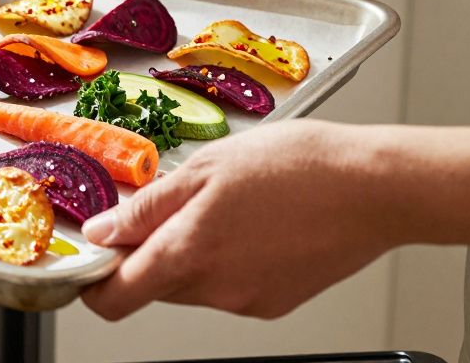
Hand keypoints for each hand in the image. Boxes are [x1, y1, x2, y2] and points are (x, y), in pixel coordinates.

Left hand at [80, 120, 396, 320]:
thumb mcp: (206, 167)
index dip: (94, 280)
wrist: (375, 188)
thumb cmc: (298, 166)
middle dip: (149, 251)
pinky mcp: (274, 303)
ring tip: (225, 204)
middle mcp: (214, 289)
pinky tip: (253, 223)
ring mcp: (246, 301)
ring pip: (191, 283)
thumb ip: (148, 206)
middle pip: (153, 284)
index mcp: (188, 253)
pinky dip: (227, 259)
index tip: (94, 256)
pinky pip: (229, 286)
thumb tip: (103, 233)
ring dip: (190, 250)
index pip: (115, 298)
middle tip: (172, 203)